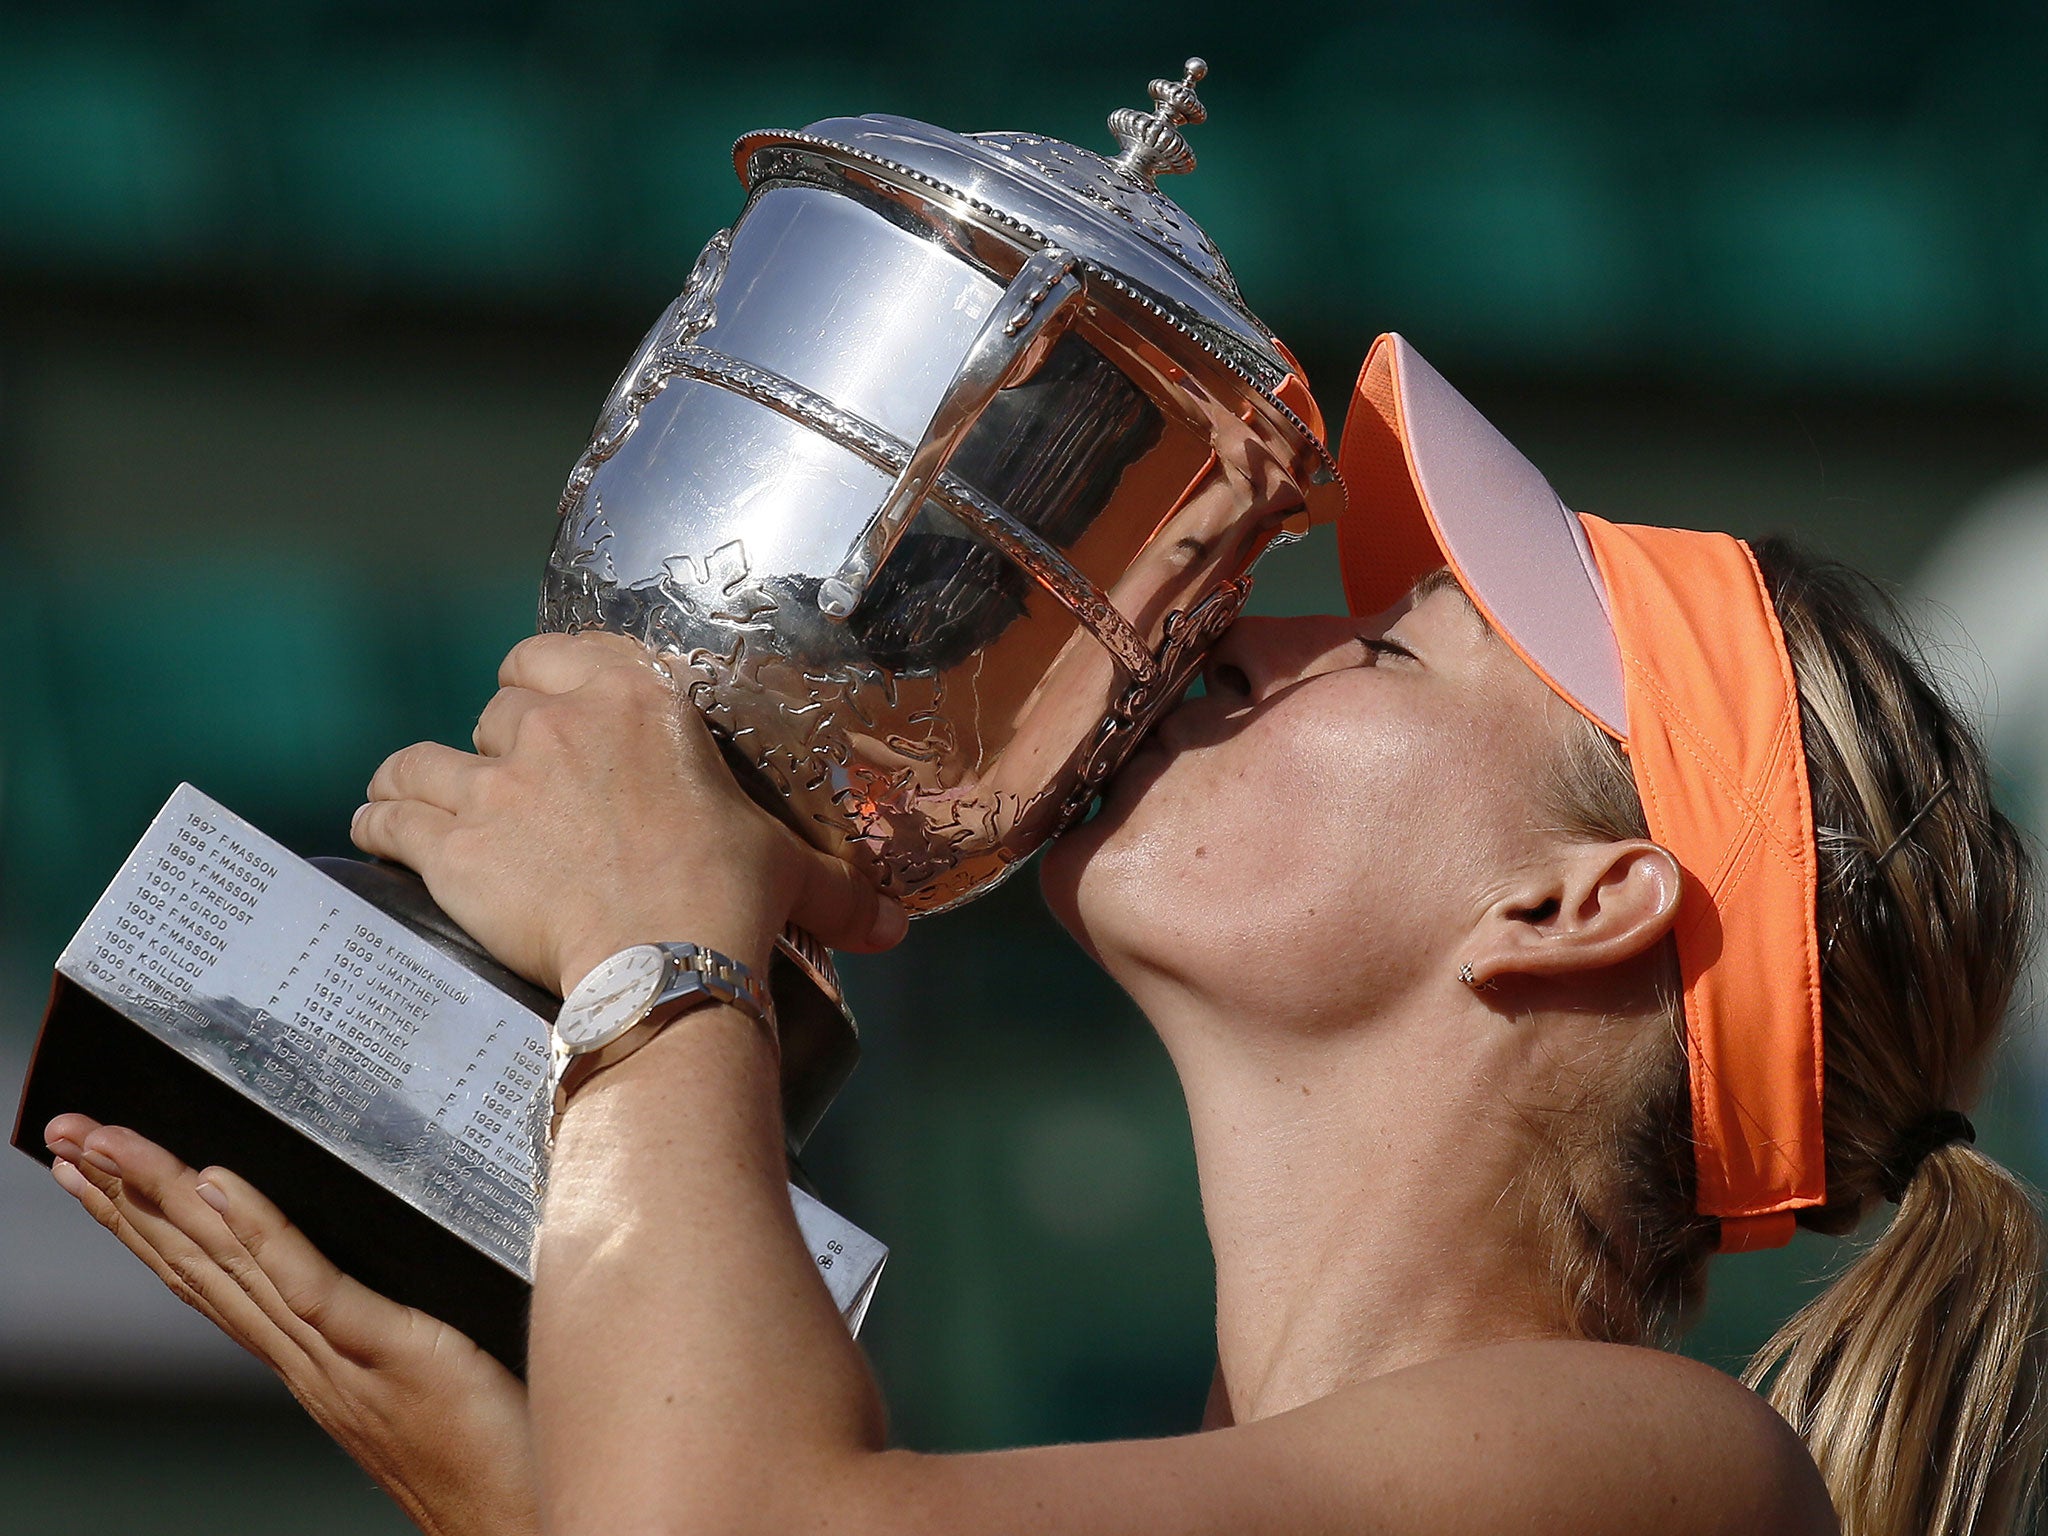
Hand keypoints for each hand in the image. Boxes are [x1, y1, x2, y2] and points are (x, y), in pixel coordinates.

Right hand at [43, 1114, 534, 1535]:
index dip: (150, 1220)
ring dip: (164, 1197)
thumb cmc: (494, 1448)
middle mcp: (306, 1356)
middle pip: (198, 1262)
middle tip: (67, 1134)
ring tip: (108, 1143)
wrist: (518, 1523)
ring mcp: (339, 1357)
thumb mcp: (431, 1361)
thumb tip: (396, 1240)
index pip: (212, 1275)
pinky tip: (220, 1185)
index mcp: (312, 1354)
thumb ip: (394, 1314)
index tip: (98, 1168)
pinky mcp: (391, 1350)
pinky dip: (263, 1234)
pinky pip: (313, 1288)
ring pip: (231, 1266)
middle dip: (125, 1196)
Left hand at [351, 631, 906, 995]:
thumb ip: (837, 889)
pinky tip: (381, 836)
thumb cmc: (735, 899)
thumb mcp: (792, 874)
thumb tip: (894, 928)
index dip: (538, 685)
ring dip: (419, 782)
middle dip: (499, 748)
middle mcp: (557, 723)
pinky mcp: (453, 842)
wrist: (670, 958)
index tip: (544, 714)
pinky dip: (380, 824)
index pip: (549, 656)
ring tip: (419, 808)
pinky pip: (389, 813)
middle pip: (495, 711)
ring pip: (422, 757)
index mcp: (636, 698)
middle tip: (517, 794)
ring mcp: (498, 780)